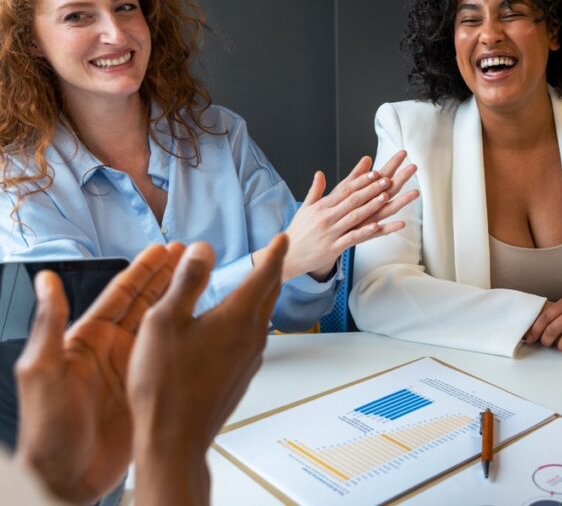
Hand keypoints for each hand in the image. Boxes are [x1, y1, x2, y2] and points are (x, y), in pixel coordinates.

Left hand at [14, 244, 181, 503]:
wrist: (65, 478)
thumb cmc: (46, 430)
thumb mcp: (41, 372)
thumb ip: (48, 325)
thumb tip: (45, 281)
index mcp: (86, 339)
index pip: (120, 295)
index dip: (142, 270)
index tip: (163, 249)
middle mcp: (110, 350)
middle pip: (144, 303)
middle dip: (167, 276)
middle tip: (190, 255)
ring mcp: (129, 370)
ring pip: (160, 326)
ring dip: (178, 301)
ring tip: (201, 280)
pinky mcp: (143, 391)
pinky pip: (168, 357)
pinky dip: (185, 338)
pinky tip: (201, 327)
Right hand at [128, 235, 287, 505]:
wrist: (174, 439)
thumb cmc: (164, 384)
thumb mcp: (164, 320)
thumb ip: (186, 281)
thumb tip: (203, 248)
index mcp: (237, 317)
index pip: (265, 274)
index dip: (274, 252)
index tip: (283, 237)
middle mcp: (252, 336)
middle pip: (269, 294)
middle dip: (272, 271)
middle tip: (275, 256)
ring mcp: (250, 359)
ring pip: (262, 318)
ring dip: (260, 297)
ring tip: (254, 286)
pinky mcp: (241, 376)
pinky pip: (251, 339)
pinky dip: (248, 321)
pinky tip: (232, 328)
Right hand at [274, 151, 419, 279]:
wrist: (286, 255)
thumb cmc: (298, 232)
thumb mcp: (305, 209)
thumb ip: (315, 191)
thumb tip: (320, 173)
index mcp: (321, 206)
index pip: (344, 190)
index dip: (361, 181)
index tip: (375, 173)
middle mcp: (326, 217)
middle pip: (352, 200)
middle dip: (371, 189)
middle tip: (386, 180)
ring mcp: (330, 232)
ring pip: (354, 216)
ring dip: (371, 206)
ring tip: (385, 197)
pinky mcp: (333, 247)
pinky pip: (351, 238)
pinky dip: (364, 231)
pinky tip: (377, 225)